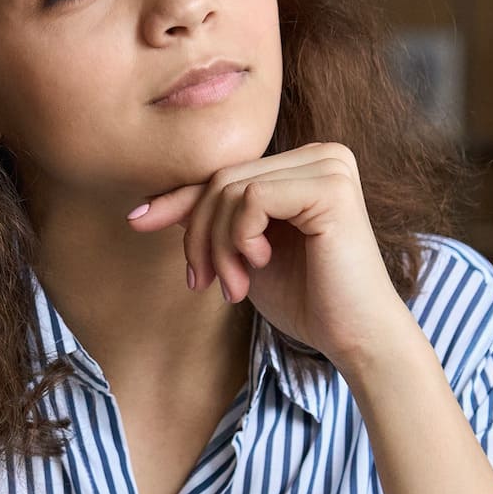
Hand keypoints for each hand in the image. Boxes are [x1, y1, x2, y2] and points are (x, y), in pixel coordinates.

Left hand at [125, 142, 415, 372]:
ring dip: (218, 246)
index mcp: (304, 165)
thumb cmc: (308, 301)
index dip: (178, 199)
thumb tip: (151, 205)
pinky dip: (240, 237)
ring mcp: (329, 165)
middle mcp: (321, 154)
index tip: (137, 222)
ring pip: (230, 188)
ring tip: (233, 286)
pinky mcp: (330, 186)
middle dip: (199, 236)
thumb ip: (214, 223)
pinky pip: (251, 197)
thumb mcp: (244, 254)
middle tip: (203, 284)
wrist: (355, 339)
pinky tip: (259, 265)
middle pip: (222, 178)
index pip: (225, 173)